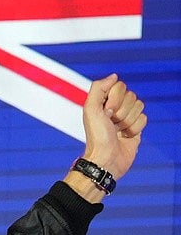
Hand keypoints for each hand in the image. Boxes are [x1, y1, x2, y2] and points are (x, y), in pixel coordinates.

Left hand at [65, 74, 146, 201]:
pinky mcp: (135, 127)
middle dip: (122, 111)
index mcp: (102, 101)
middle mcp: (114, 107)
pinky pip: (144, 118)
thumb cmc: (97, 135)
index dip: (115, 98)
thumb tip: (114, 76)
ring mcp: (126, 116)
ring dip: (128, 120)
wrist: (107, 158)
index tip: (106, 111)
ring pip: (139, 106)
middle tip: (111, 123)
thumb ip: (98, 88)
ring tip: (118, 130)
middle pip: (131, 96)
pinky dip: (135, 128)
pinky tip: (126, 136)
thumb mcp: (90, 109)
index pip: (120, 86)